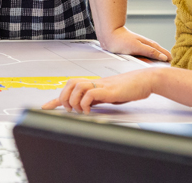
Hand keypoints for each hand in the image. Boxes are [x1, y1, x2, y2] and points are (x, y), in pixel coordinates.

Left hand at [42, 69, 156, 113]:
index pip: (71, 88)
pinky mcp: (108, 90)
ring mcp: (101, 85)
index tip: (46, 106)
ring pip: (77, 87)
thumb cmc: (130, 88)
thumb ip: (97, 99)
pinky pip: (90, 94)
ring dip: (74, 101)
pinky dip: (85, 104)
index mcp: (94, 83)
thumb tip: (86, 108)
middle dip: (64, 98)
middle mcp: (95, 82)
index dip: (57, 98)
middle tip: (68, 110)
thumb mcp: (109, 95)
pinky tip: (89, 110)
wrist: (145, 81)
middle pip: (70, 84)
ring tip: (79, 111)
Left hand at [97, 26, 170, 61]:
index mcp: (147, 44)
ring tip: (161, 60)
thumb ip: (150, 52)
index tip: (173, 61)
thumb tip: (163, 57)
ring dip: (157, 55)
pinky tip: (146, 58)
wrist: (108, 35)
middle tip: (170, 60)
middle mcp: (144, 44)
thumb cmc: (121, 40)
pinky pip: (144, 53)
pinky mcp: (133, 48)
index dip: (167, 56)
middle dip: (164, 55)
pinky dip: (148, 56)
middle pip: (157, 50)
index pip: (161, 52)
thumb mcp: (138, 47)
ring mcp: (139, 46)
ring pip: (151, 51)